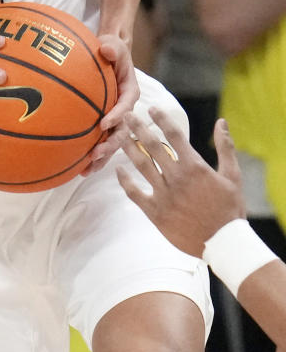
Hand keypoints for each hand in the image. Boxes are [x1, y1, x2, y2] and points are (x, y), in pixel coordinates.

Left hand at [83, 34, 136, 171]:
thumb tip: (107, 51)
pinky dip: (91, 157)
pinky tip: (78, 169)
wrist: (105, 57)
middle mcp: (124, 110)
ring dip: (102, 157)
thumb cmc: (110, 50)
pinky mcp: (104, 126)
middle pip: (122, 132)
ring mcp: (114, 120)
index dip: (117, 116)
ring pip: (111, 143)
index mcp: (129, 92)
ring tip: (87, 169)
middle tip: (96, 154)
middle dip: (110, 145)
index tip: (104, 123)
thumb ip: (112, 47)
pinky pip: (99, 142)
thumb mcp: (113, 44)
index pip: (126, 106)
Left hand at [116, 111, 245, 254]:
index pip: (174, 135)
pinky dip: (125, 181)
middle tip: (127, 115)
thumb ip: (225, 147)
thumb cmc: (230, 209)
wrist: (224, 243)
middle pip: (153, 145)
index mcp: (194, 166)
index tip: (151, 108)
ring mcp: (164, 194)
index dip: (161, 119)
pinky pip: (135, 193)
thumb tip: (221, 122)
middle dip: (138, 127)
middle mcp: (176, 177)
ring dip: (129, 148)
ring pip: (141, 165)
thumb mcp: (232, 176)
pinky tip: (118, 170)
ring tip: (119, 136)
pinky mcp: (156, 211)